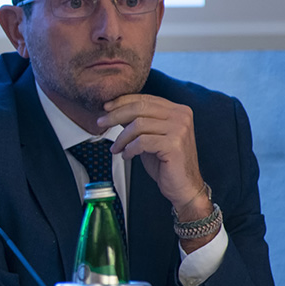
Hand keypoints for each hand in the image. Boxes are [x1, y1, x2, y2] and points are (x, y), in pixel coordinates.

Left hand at [99, 94, 212, 219]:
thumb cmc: (166, 163)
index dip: (123, 101)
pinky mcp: (174, 144)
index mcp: (177, 110)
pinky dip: (129, 149)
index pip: (145, 99)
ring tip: (115, 148)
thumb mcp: (150, 137)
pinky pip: (142, 142)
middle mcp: (181, 116)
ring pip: (138, 125)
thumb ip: (138, 122)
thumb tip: (114, 110)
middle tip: (101, 123)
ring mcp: (179, 129)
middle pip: (140, 108)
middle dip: (116, 115)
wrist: (184, 186)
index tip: (106, 107)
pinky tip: (127, 155)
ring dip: (121, 138)